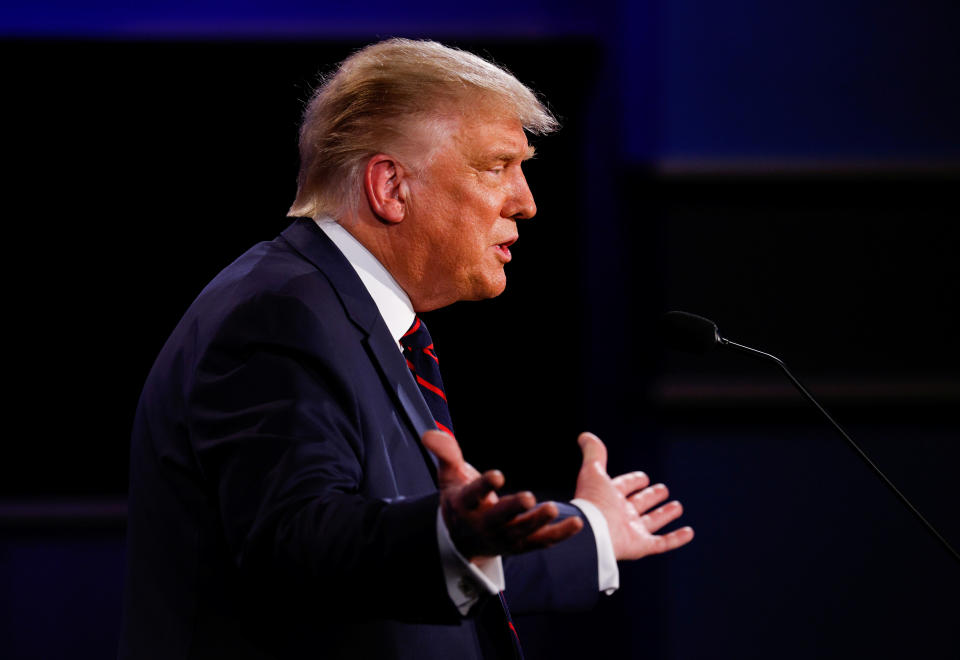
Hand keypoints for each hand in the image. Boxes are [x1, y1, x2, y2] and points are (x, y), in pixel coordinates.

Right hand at [422, 430, 582, 559]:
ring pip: (521, 533)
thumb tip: (430, 434)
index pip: (473, 495)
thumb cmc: (460, 499)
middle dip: (512, 509)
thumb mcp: (449, 475)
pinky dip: (559, 535)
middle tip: (528, 496)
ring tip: (553, 508)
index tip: (497, 474)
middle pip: (498, 518)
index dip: (483, 485)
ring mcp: (503, 538)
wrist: (462, 540)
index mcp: (465, 505)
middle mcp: (484, 524)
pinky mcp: (520, 545)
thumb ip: (445, 453)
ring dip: (537, 522)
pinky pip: (541, 542)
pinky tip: (577, 524)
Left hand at [574, 432, 693, 559]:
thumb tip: (584, 435)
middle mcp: (621, 514)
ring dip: (665, 514)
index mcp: (609, 497)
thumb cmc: (593, 502)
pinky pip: (662, 543)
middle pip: (639, 504)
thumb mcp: (593, 472)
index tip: (643, 477)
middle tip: (663, 490)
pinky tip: (689, 532)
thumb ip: (593, 453)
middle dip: (650, 496)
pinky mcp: (641, 546)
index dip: (633, 481)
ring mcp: (631, 531)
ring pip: (652, 522)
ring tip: (677, 507)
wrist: (593, 533)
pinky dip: (677, 538)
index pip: (624, 486)